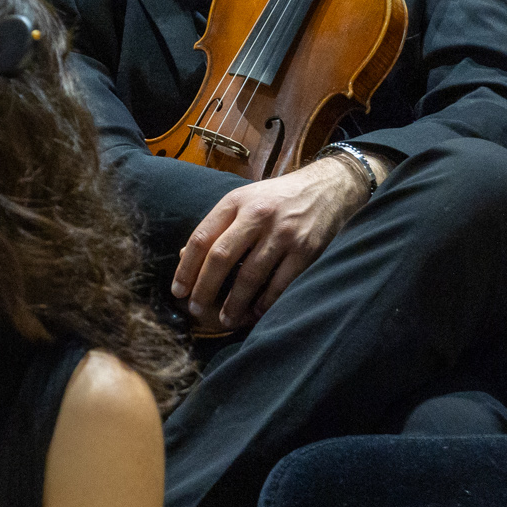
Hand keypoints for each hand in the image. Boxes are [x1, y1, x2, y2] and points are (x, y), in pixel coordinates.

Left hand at [173, 156, 369, 331]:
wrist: (328, 187)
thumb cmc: (277, 198)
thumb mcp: (243, 200)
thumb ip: (217, 226)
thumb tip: (183, 257)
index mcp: (235, 202)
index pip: (201, 238)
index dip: (186, 268)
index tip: (178, 291)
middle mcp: (257, 215)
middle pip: (220, 257)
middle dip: (205, 288)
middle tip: (197, 310)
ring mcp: (283, 233)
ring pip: (250, 275)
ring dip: (234, 303)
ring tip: (225, 319)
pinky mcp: (306, 249)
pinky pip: (280, 283)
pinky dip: (265, 302)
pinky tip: (255, 313)